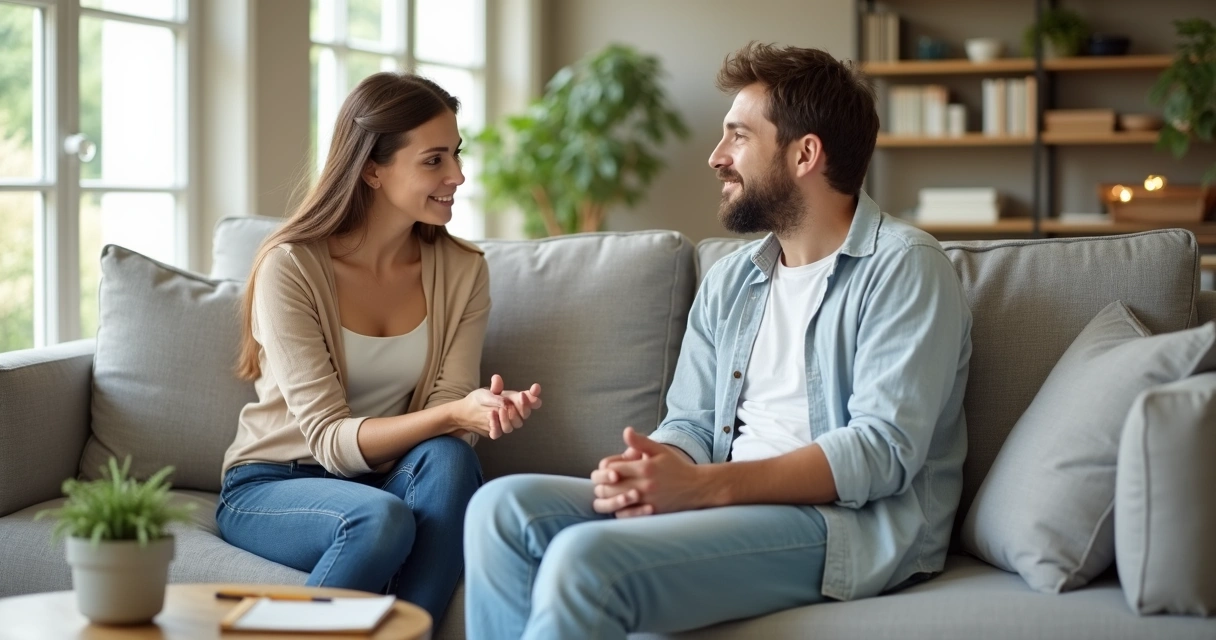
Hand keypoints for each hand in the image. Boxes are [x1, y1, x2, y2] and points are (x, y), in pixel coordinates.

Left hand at [453, 375, 542, 439]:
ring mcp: (505, 423)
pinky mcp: (495, 431)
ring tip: (501, 409)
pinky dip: (496, 425)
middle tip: (518, 398)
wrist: (467, 410)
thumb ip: (496, 387)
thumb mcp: (489, 391)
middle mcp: (513, 413)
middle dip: (524, 407)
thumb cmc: (482, 399)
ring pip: (514, 425)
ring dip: (509, 417)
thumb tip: (497, 378)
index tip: (535, 388)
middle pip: (525, 415)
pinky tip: (491, 416)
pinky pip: (498, 432)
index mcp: (516, 402)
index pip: (532, 402)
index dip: (535, 396)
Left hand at [590, 427, 704, 517]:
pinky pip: (626, 515)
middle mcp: (645, 485)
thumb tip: (625, 431)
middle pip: (609, 487)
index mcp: (644, 468)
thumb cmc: (675, 466)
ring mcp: (647, 501)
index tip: (607, 469)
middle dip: (602, 484)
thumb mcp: (659, 450)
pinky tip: (619, 503)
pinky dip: (618, 510)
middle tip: (603, 482)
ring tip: (608, 492)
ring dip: (608, 498)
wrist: (696, 487)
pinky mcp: (650, 513)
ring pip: (615, 502)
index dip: (605, 470)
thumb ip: (640, 441)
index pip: (612, 469)